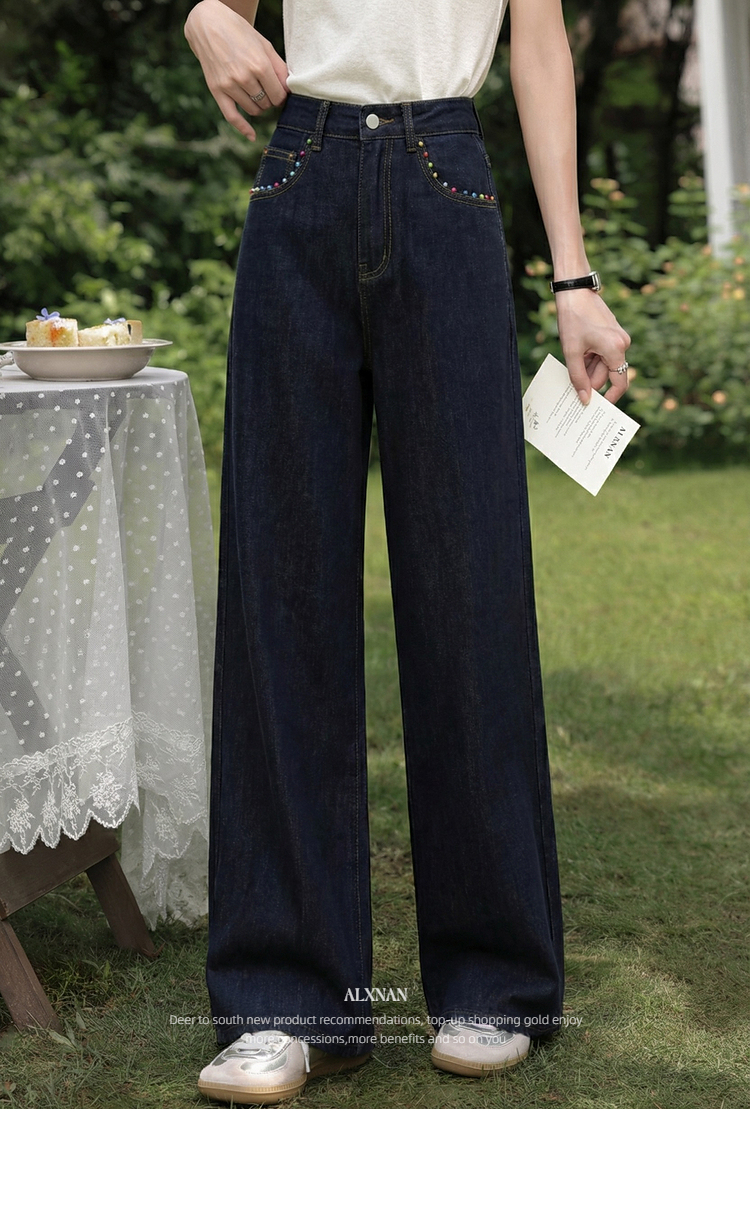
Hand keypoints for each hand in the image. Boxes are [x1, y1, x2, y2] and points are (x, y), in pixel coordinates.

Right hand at [184, 0, 289, 141]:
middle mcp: (244, 77)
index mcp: (259, 64)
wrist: (208, 25)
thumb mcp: (264, 45)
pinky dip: (244, 128)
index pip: (279, 95)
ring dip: (259, 106)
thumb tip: (290, 90)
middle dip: (270, 98)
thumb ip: (279, 68)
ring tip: (256, 92)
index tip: (279, 90)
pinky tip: (252, 136)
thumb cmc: (240, 33)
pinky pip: (232, 117)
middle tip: (266, 87)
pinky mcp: (217, 90)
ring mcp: (229, 85)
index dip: (282, 95)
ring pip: (254, 110)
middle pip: (267, 104)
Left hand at [553, 288, 631, 404]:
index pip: (620, 383)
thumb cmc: (572, 318)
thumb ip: (578, 378)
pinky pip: (602, 353)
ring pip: (603, 364)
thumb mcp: (572, 352)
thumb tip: (585, 399)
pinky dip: (590, 357)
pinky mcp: (612, 333)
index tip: (597, 407)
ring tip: (572, 359)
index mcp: (616, 349)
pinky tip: (577, 353)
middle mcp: (622, 343)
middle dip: (590, 379)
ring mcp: (618, 337)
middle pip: (608, 374)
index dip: (610, 398)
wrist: (574, 290)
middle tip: (571, 381)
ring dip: (588, 367)